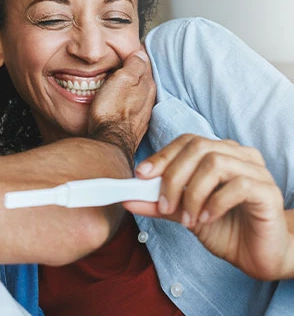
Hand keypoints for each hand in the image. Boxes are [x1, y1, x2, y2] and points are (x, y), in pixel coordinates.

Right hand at [88, 50, 155, 166]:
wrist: (109, 142)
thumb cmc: (111, 111)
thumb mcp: (121, 80)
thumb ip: (133, 65)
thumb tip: (141, 53)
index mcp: (147, 84)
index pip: (145, 63)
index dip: (136, 55)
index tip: (128, 50)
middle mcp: (149, 99)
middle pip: (144, 79)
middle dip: (136, 71)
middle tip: (124, 63)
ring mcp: (143, 114)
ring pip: (140, 94)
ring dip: (133, 88)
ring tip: (122, 82)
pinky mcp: (134, 126)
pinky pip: (134, 108)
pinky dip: (129, 102)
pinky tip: (122, 103)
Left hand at [125, 134, 291, 279]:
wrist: (257, 255)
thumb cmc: (223, 228)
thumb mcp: (183, 215)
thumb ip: (158, 204)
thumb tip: (127, 199)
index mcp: (219, 153)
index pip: (187, 141)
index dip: (163, 156)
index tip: (141, 176)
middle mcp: (239, 156)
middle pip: (199, 148)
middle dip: (173, 177)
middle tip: (165, 206)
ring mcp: (256, 171)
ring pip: (216, 164)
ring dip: (193, 194)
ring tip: (188, 219)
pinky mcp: (268, 191)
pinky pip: (238, 186)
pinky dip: (214, 203)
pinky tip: (206, 219)